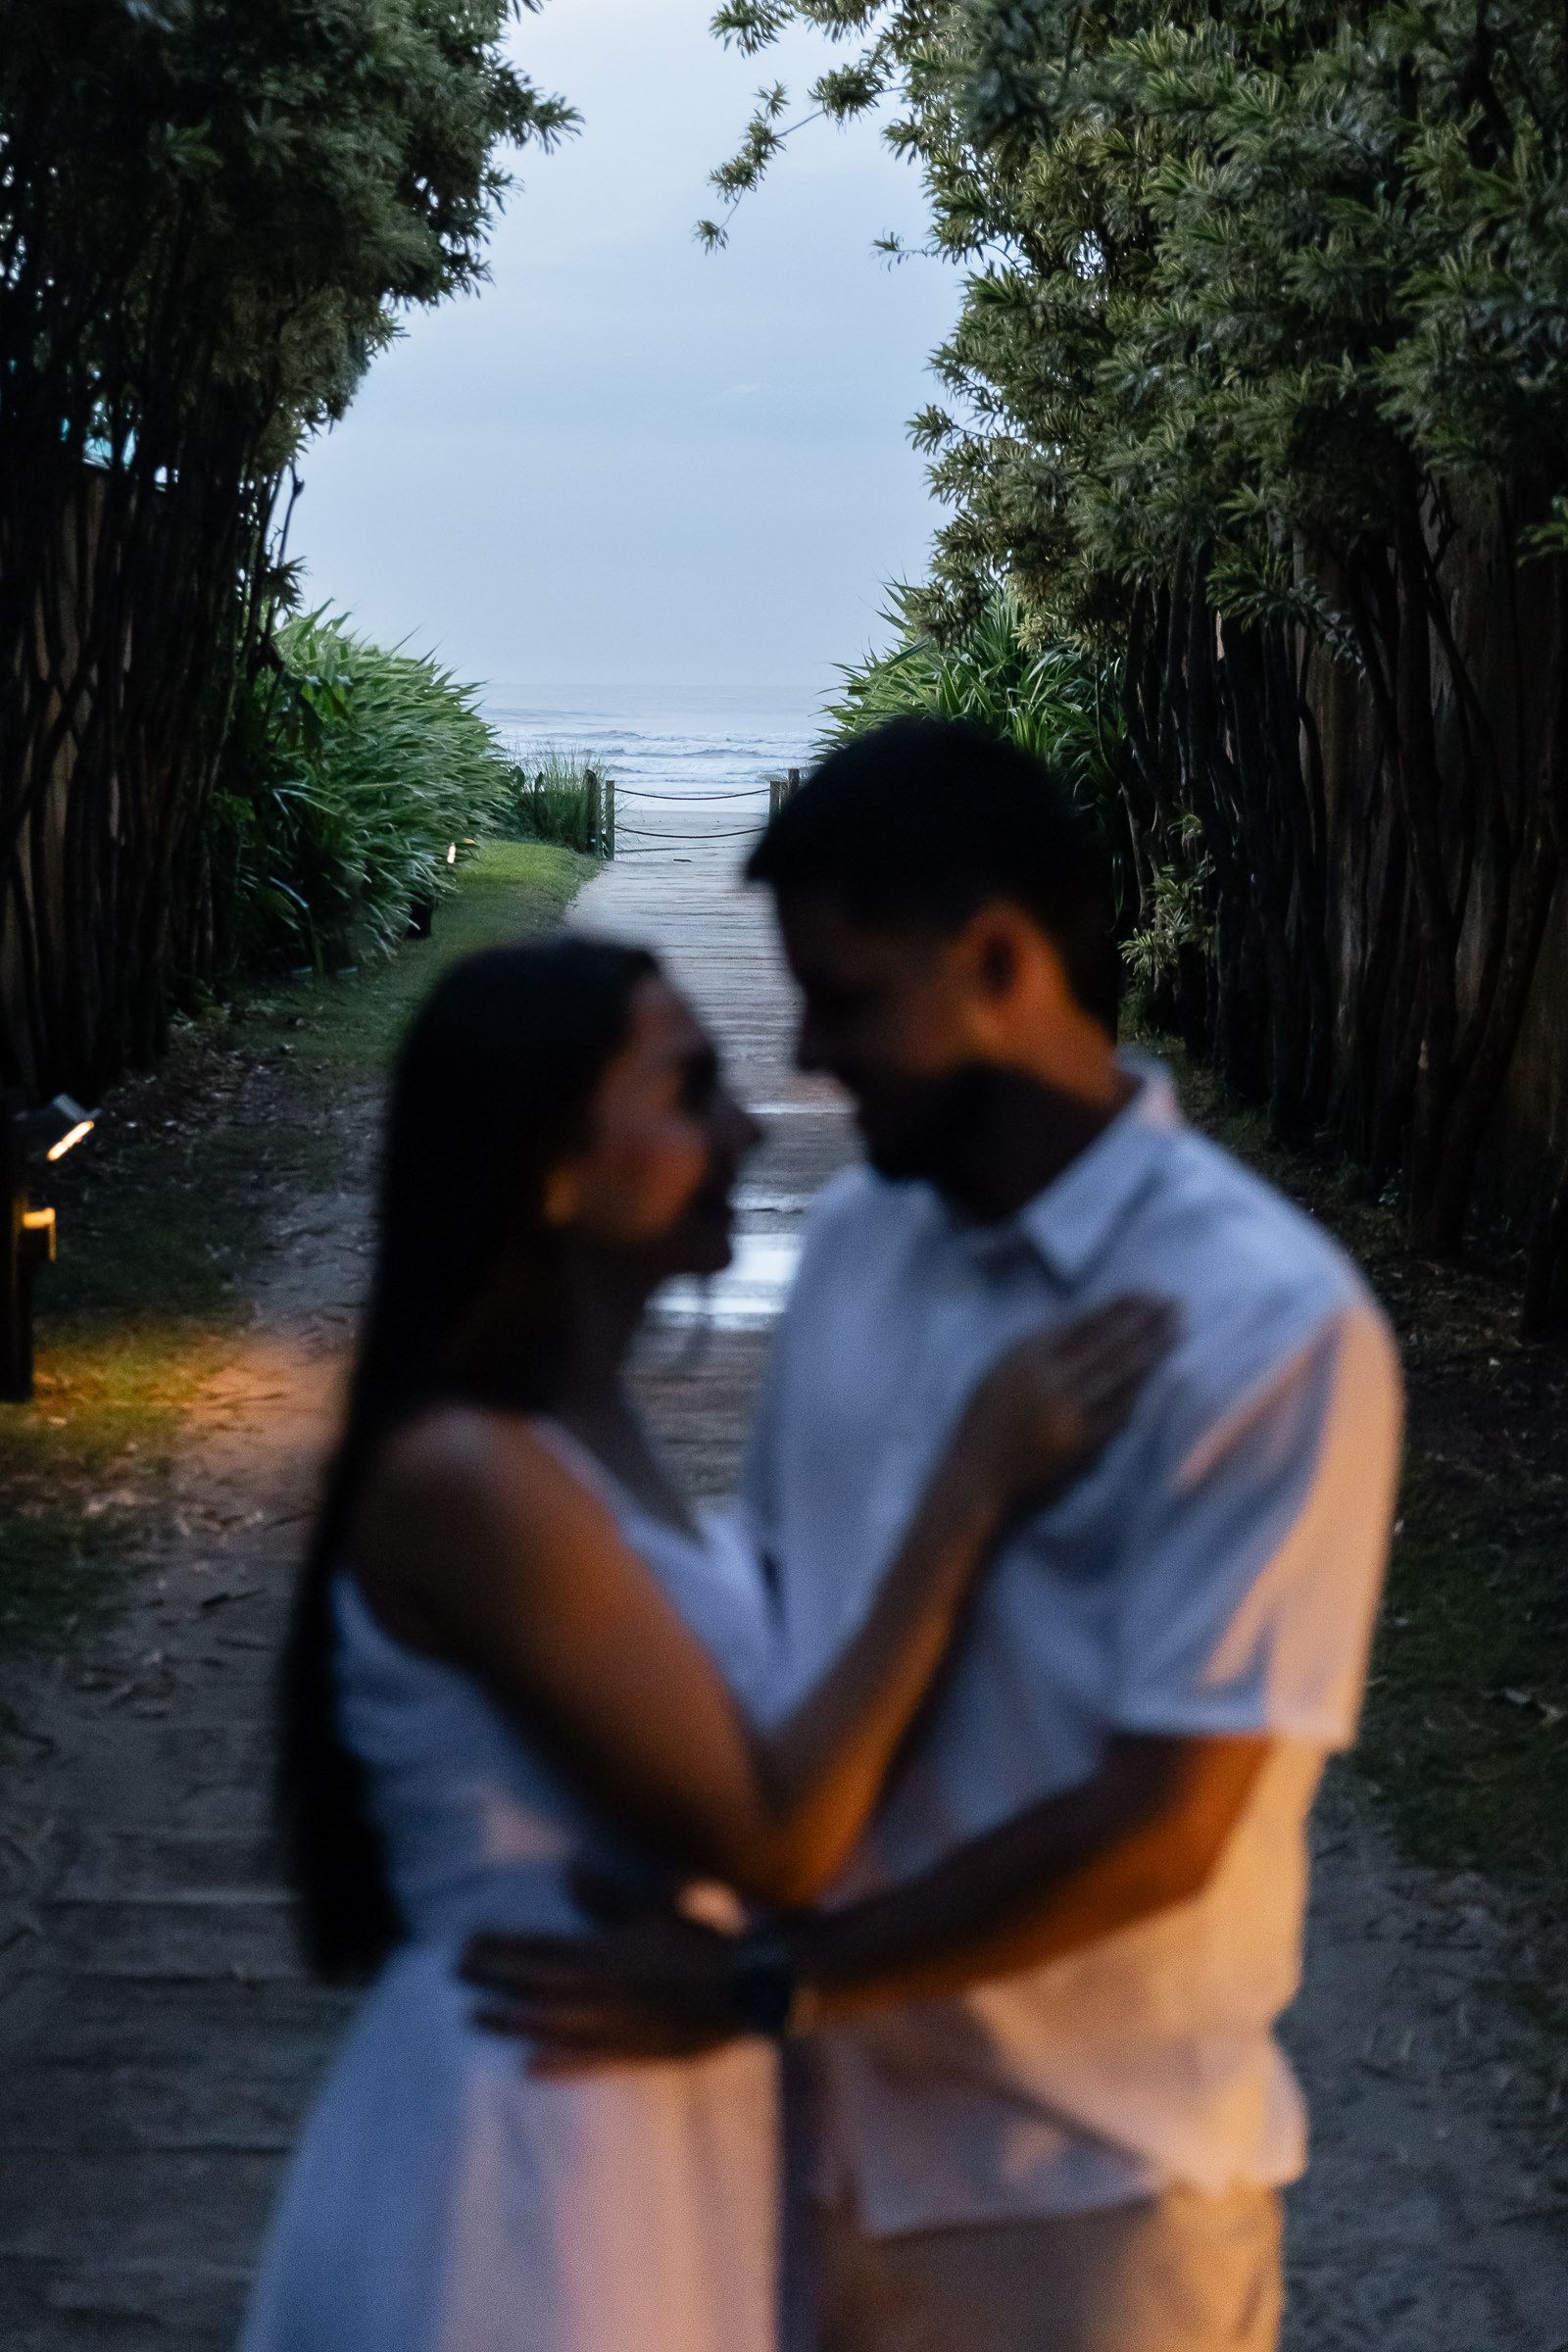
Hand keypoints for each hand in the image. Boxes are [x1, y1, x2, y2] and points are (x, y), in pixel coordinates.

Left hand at [460, 1870, 744, 2073]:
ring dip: (509, 2020)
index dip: (500, 1948)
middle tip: (457, 1974)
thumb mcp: (650, 1910)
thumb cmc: (697, 1944)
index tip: (467, 1944)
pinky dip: (554, 2065)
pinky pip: (583, 2062)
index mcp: (599, 1954)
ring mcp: (608, 2028)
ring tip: (476, 2017)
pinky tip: (529, 2067)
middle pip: (532, 1987)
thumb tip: (569, 1871)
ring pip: (546, 2026)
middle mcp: (595, 1994)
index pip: (537, 1950)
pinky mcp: (628, 2054)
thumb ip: (605, 1897)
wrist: (739, 1991)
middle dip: (492, 1979)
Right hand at [961, 1294, 1176, 1509]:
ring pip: (1119, 1376)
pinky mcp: (1079, 1445)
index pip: (1084, 1322)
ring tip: (1176, 1331)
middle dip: (1146, 1321)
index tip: (1146, 1293)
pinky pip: (1118, 1413)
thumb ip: (1039, 1347)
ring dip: (1153, 1352)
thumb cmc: (986, 1421)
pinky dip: (1140, 1391)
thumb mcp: (1001, 1371)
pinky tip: (1158, 1375)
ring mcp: (1065, 1414)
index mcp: (1026, 1357)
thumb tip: (1088, 1320)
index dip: (1119, 1307)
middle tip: (1175, 1303)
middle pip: (1109, 1344)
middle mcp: (1047, 1381)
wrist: (974, 1478)